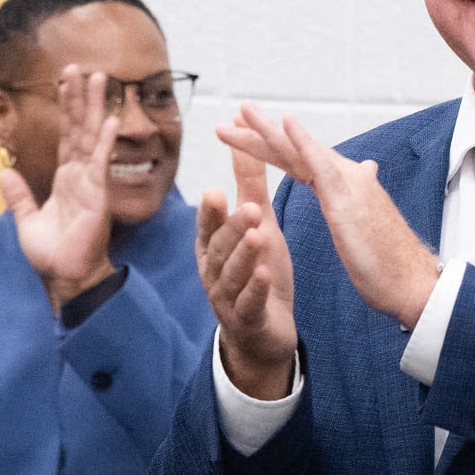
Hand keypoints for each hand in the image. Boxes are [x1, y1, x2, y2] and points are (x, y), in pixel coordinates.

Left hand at [6, 66, 117, 311]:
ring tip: (101, 77)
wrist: (65, 277)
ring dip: (96, 107)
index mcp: (66, 179)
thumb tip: (4, 172)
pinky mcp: (97, 195)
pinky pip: (101, 162)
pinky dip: (105, 141)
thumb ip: (18, 197)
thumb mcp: (26, 221)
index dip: (66, 109)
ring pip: (92, 137)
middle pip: (81, 128)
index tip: (65, 83)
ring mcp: (91, 183)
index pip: (67, 137)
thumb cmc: (52, 255)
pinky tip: (110, 118)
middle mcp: (81, 176)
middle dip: (81, 97)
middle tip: (81, 68)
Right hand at [196, 148, 298, 400]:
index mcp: (213, 247)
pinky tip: (265, 275)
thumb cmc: (257, 271)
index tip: (216, 190)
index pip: (209, 226)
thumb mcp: (257, 224)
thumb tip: (241, 139)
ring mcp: (228, 299)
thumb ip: (248, 185)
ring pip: (232, 275)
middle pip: (219, 248)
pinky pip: (249, 304)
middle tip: (247, 207)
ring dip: (244, 255)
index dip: (211, 211)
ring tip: (258, 236)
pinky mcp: (247, 320)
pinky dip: (256, 290)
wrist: (263, 334)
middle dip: (231, 228)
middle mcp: (213, 272)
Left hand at [223, 105, 439, 329]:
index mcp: (343, 186)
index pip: (300, 161)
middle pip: (295, 150)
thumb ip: (361, 195)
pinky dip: (302, 141)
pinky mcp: (348, 198)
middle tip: (238, 111)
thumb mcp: (366, 223)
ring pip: (300, 150)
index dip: (273, 146)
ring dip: (269, 129)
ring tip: (242, 111)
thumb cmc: (388, 262)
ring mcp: (348, 183)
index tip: (247, 133)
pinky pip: (320, 164)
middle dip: (263, 131)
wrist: (411, 283)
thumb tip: (367, 167)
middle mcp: (347, 176)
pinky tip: (285, 122)